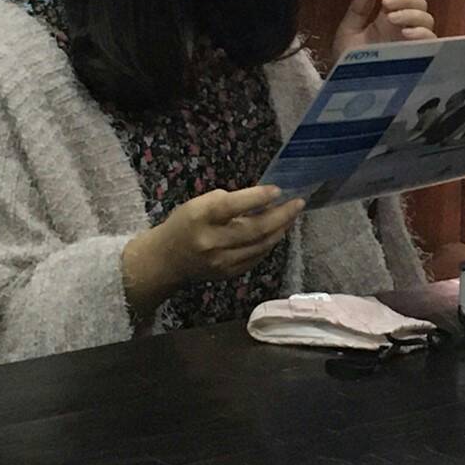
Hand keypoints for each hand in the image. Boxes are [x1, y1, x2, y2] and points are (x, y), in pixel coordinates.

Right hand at [123, 186, 303, 316]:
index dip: (258, 197)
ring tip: (292, 216)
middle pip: (255, 229)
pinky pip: (256, 257)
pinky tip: (277, 232)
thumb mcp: (198, 204)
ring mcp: (221, 261)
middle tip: (298, 203)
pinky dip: (269, 243)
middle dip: (281, 215)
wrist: (165, 261)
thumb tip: (261, 200)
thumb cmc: (184, 224)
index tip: (277, 189)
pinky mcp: (228, 274)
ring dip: (280, 229)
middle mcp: (211, 241)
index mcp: (200, 218)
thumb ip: (227, 201)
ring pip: (260, 245)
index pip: (233, 205)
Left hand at [332, 0, 434, 64]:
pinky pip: (431, 41)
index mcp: (387, 19)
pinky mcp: (419, 58)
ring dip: (411, 14)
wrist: (347, 88)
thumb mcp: (348, 31)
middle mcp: (403, 28)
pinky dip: (422, 33)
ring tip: (392, 18)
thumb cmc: (348, 62)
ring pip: (427, 19)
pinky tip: (406, 33)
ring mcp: (412, 43)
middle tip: (386, 3)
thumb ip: (358, 9)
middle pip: (419, 4)